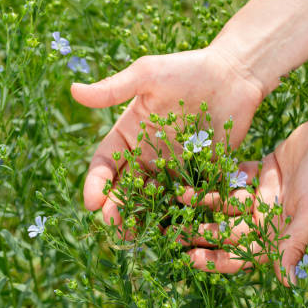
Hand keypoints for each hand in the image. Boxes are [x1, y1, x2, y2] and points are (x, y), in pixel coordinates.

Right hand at [71, 47, 263, 225]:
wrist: (233, 74)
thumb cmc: (188, 69)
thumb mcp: (148, 75)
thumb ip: (114, 89)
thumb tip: (73, 90)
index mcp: (128, 135)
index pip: (105, 163)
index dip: (96, 183)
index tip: (92, 202)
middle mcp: (147, 156)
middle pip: (125, 189)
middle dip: (117, 209)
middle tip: (113, 227)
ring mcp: (173, 169)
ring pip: (154, 201)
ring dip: (145, 220)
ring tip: (139, 238)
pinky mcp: (200, 175)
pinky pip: (187, 200)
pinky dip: (181, 215)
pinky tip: (177, 230)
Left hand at [180, 111, 307, 285]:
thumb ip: (296, 244)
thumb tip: (288, 283)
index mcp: (278, 233)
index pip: (242, 254)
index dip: (216, 258)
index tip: (190, 257)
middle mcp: (268, 217)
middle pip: (228, 230)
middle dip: (202, 231)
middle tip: (172, 230)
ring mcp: (264, 194)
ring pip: (227, 203)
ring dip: (204, 202)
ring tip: (178, 197)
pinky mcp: (262, 170)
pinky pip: (234, 176)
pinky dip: (217, 176)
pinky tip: (196, 173)